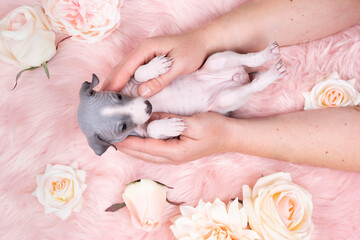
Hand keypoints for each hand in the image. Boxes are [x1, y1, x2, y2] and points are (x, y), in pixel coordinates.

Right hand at [102, 29, 209, 96]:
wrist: (202, 43)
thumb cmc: (192, 51)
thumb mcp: (178, 65)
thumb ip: (160, 79)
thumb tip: (141, 93)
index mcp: (147, 48)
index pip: (126, 66)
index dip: (115, 82)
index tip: (105, 96)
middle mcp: (142, 50)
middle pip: (120, 67)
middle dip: (109, 83)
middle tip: (98, 101)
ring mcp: (144, 54)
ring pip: (123, 69)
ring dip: (113, 82)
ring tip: (104, 98)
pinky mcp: (147, 60)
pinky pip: (131, 71)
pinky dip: (123, 81)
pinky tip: (119, 91)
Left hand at [115, 112, 236, 163]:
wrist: (230, 137)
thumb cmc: (215, 129)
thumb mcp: (194, 123)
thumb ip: (171, 122)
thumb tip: (151, 119)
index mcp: (175, 152)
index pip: (144, 147)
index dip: (127, 142)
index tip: (111, 136)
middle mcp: (171, 157)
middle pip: (141, 153)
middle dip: (124, 146)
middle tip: (107, 136)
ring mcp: (173, 155)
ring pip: (145, 152)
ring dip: (130, 146)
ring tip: (116, 136)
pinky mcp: (175, 150)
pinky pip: (153, 148)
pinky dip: (140, 143)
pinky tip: (135, 135)